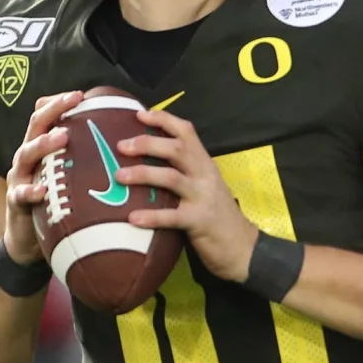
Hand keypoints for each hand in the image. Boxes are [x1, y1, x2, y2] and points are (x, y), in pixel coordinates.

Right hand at [2, 91, 83, 264]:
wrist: (27, 240)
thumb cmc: (53, 203)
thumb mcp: (67, 178)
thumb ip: (82, 161)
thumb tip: (118, 146)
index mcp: (41, 149)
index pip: (46, 117)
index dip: (59, 103)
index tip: (81, 94)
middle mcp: (27, 158)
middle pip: (35, 126)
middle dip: (53, 110)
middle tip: (73, 101)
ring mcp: (19, 178)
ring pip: (26, 154)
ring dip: (44, 144)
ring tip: (61, 137)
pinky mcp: (15, 202)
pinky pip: (21, 194)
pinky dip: (31, 191)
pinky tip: (42, 190)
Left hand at [116, 110, 257, 281]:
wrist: (244, 247)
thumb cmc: (218, 216)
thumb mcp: (206, 186)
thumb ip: (186, 173)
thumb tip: (149, 163)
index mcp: (205, 164)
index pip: (186, 132)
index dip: (163, 120)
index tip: (139, 114)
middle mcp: (205, 176)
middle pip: (176, 150)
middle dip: (147, 144)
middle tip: (121, 146)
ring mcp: (203, 198)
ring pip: (171, 178)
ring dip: (143, 174)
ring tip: (119, 176)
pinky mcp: (200, 221)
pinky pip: (172, 217)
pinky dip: (151, 216)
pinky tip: (133, 218)